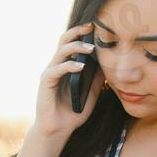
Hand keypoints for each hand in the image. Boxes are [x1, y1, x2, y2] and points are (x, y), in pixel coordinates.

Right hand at [33, 21, 104, 138]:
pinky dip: (69, 66)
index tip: (97, 26)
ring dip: (75, 47)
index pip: (72, 43)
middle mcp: (57, 66)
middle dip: (77, 32)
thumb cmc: (73, 112)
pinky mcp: (45, 83)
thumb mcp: (91, 94)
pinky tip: (80, 67)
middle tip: (91, 26)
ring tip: (90, 48)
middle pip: (64, 41)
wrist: (58, 130)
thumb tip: (110, 65)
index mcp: (66, 66)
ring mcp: (50, 73)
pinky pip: (56, 70)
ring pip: (60, 52)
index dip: (82, 33)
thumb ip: (98, 79)